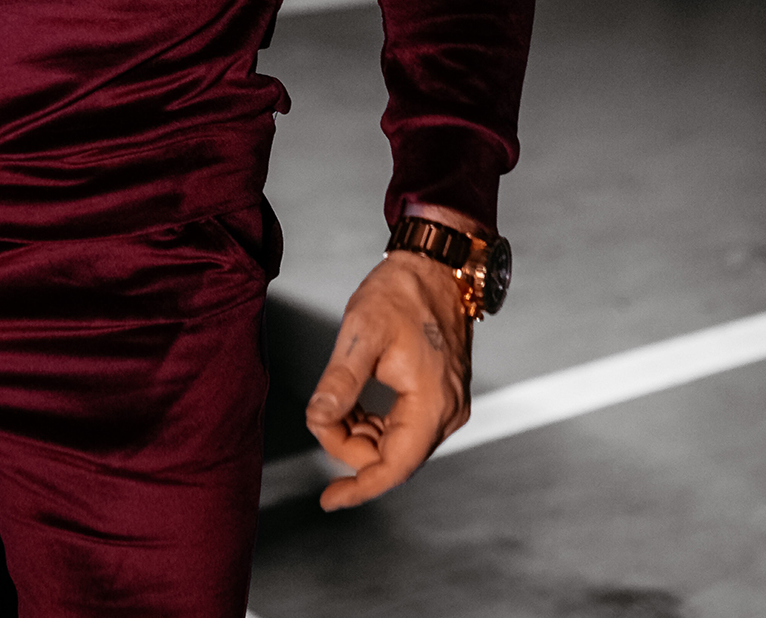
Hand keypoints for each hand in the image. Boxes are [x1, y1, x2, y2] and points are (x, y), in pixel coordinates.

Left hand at [304, 248, 471, 508]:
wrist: (436, 265)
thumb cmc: (401, 292)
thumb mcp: (362, 331)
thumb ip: (340, 379)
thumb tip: (317, 420)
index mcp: (432, 404)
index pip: (394, 467)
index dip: (360, 487)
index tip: (328, 499)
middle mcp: (448, 413)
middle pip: (393, 457)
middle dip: (351, 448)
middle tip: (319, 416)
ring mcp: (448, 405)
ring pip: (398, 444)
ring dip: (361, 436)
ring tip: (333, 406)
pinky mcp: (441, 395)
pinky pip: (405, 427)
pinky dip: (375, 424)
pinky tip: (353, 405)